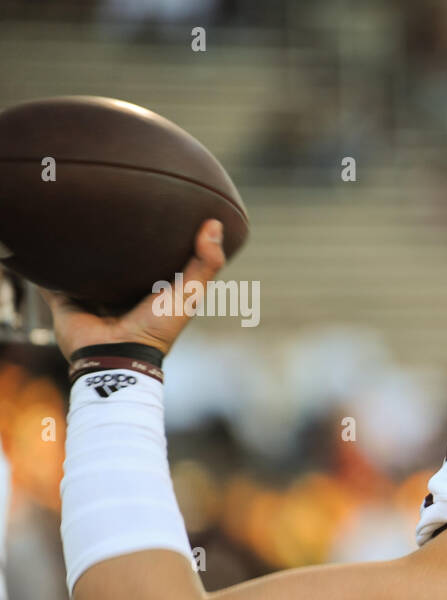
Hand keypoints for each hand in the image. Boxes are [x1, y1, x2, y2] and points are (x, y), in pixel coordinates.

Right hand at [39, 218, 226, 358]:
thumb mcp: (189, 292)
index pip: (149, 253)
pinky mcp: (64, 299)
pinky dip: (39, 264)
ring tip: (67, 213)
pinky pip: (47, 278)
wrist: (116, 353)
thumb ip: (205, 263)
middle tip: (102, 200)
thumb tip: (214, 223)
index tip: (150, 201)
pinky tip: (33, 240)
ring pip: (79, 264)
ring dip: (73, 246)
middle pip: (111, 257)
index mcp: (148, 287)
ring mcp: (90, 294)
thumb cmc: (158, 326)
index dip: (151, 232)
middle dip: (107, 235)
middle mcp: (118, 289)